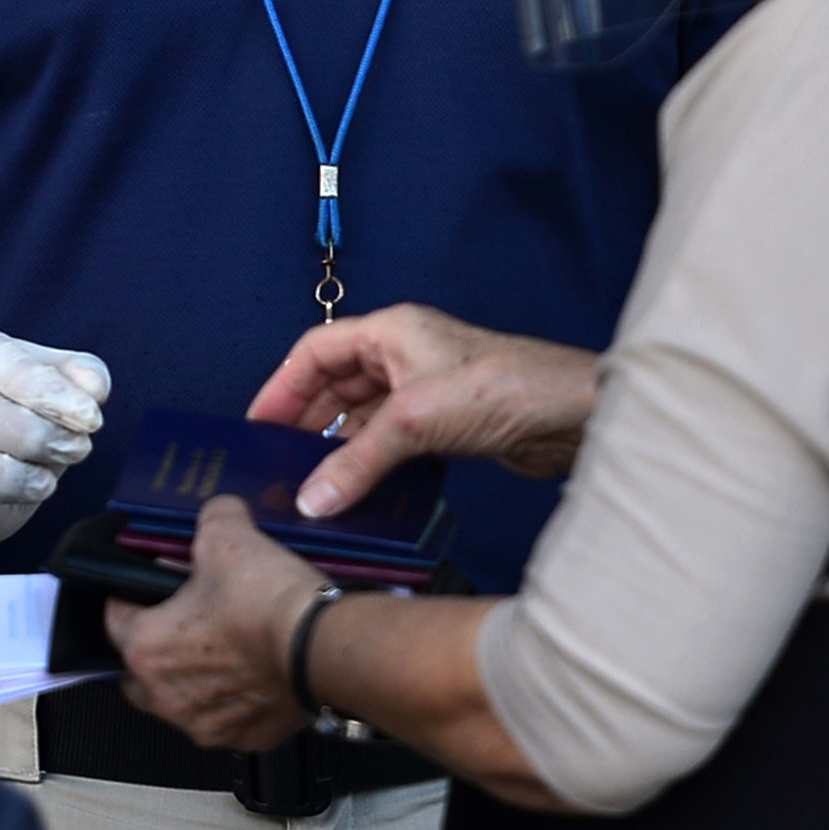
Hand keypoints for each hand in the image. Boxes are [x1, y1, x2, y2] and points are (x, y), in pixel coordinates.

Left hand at [107, 498, 322, 751]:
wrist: (323, 645)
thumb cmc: (263, 597)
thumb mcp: (226, 534)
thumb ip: (211, 519)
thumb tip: (219, 512)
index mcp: (145, 648)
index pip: (115, 618)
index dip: (132, 595)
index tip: (154, 583)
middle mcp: (166, 697)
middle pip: (141, 672)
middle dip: (156, 648)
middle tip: (188, 620)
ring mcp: (206, 724)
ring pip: (183, 702)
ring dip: (194, 680)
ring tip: (227, 649)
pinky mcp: (247, 739)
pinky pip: (228, 719)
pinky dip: (236, 701)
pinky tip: (257, 674)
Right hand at [247, 304, 597, 514]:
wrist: (571, 414)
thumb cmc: (504, 386)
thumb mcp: (414, 420)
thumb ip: (357, 461)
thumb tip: (312, 498)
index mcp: (391, 331)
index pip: (316, 351)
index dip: (282, 386)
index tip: (258, 424)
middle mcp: (405, 354)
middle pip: (336, 384)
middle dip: (306, 421)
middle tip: (278, 460)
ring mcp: (426, 389)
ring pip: (363, 416)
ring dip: (338, 446)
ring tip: (311, 481)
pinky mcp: (446, 422)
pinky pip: (391, 440)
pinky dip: (370, 461)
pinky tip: (356, 487)